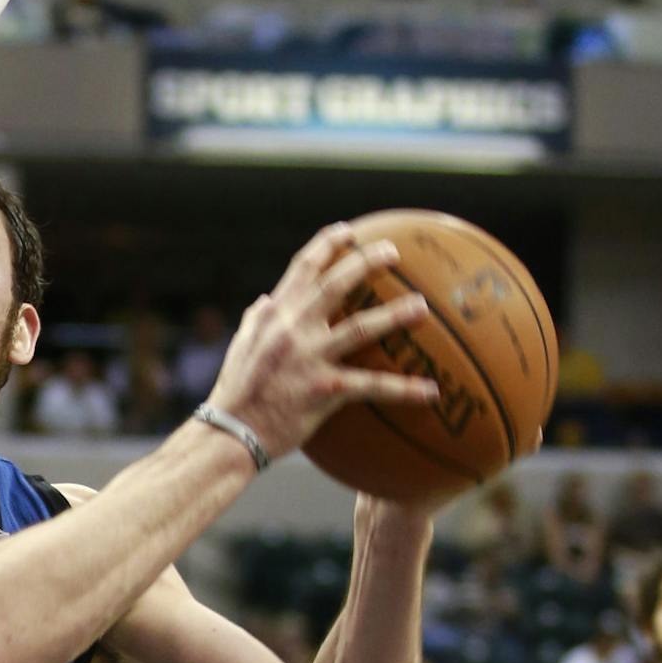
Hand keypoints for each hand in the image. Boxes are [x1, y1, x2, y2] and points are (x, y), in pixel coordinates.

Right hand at [208, 222, 439, 459]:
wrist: (231, 432)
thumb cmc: (235, 391)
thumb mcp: (241, 346)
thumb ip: (256, 319)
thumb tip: (265, 300)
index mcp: (274, 314)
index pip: (302, 267)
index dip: (326, 244)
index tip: (348, 230)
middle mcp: (293, 328)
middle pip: (337, 284)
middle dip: (367, 262)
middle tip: (394, 251)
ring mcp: (310, 357)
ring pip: (361, 327)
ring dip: (395, 314)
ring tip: (423, 307)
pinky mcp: (326, 389)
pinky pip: (372, 386)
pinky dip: (404, 388)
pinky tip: (430, 391)